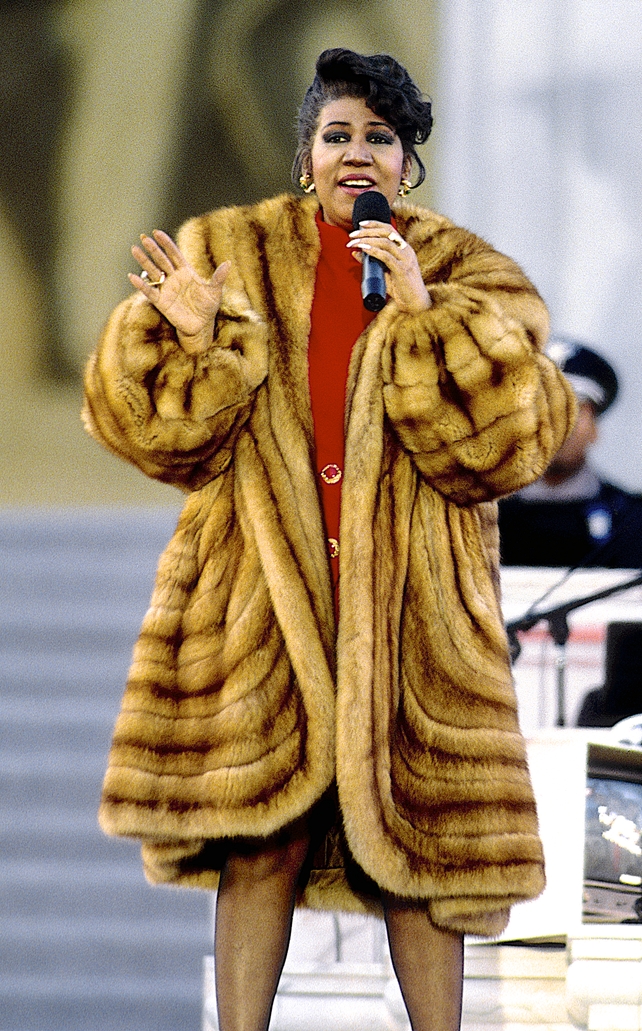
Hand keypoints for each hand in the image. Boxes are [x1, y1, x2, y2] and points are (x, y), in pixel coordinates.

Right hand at [129, 229, 230, 353]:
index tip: (157, 232)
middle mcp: (174, 278)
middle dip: (153, 249)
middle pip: (162, 260)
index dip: (166, 243)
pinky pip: (150, 291)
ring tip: (135, 250)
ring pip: (153, 272)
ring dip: (144, 262)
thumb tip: (228, 264)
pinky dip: (141, 285)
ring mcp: (166, 289)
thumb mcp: (215, 292)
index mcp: (186, 272)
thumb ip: (218, 278)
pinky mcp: (161, 301)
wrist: (201, 326)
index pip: (174, 254)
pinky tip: (133, 277)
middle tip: (143, 237)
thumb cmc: (208, 307)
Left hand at [347, 220, 430, 314]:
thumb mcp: (384, 272)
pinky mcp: (403, 270)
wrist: (415, 303)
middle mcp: (406, 251)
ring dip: (367, 240)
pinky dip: (373, 251)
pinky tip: (364, 249)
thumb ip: (372, 262)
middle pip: (386, 232)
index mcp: (404, 249)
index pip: (390, 229)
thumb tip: (355, 253)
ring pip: (385, 242)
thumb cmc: (401, 288)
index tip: (360, 224)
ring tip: (354, 243)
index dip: (375, 224)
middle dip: (367, 231)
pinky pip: (386, 256)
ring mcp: (406, 259)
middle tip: (352, 235)